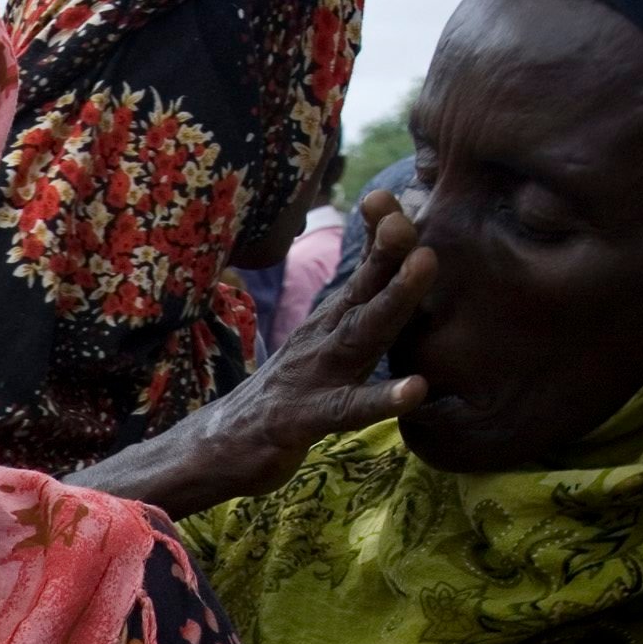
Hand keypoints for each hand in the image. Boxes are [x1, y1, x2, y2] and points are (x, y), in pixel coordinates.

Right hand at [73, 189, 433, 517]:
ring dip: (394, 297)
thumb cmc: (280, 400)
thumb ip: (354, 321)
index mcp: (330, 327)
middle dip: (390, 251)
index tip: (397, 195)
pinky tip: (415, 388)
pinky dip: (381, 398)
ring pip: (360, 334)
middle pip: (363, 291)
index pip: (364, 275)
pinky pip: (347, 408)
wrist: (216, 448)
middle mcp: (323, 342)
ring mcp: (312, 378)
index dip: (383, 237)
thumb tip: (388, 285)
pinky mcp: (302, 419)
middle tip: (408, 215)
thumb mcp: (319, 351)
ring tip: (426, 264)